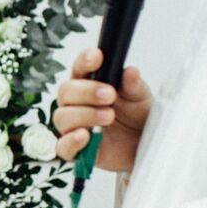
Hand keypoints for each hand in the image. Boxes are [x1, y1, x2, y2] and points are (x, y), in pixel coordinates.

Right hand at [53, 47, 152, 171]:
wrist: (144, 146)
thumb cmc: (139, 117)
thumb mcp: (142, 99)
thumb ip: (134, 86)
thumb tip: (130, 72)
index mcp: (91, 83)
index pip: (79, 68)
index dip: (84, 61)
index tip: (97, 57)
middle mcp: (78, 103)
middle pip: (66, 92)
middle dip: (86, 91)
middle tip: (110, 95)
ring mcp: (74, 126)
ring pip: (62, 116)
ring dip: (84, 114)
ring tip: (109, 116)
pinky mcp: (76, 150)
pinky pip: (63, 147)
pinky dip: (71, 141)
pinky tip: (85, 136)